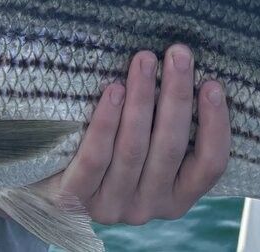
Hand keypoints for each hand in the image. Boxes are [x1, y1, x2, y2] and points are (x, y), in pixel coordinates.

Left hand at [43, 44, 230, 224]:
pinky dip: (106, 122)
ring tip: (144, 60)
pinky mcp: (75, 198)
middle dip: (177, 96)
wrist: (44, 184)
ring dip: (142, 99)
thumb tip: (188, 68)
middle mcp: (148, 206)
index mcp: (176, 196)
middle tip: (178, 53)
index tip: (213, 84)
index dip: (215, 125)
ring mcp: (111, 205)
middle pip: (170, 148)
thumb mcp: (148, 148)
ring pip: (133, 149)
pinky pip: (95, 158)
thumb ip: (167, 124)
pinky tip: (114, 90)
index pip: (209, 165)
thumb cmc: (111, 151)